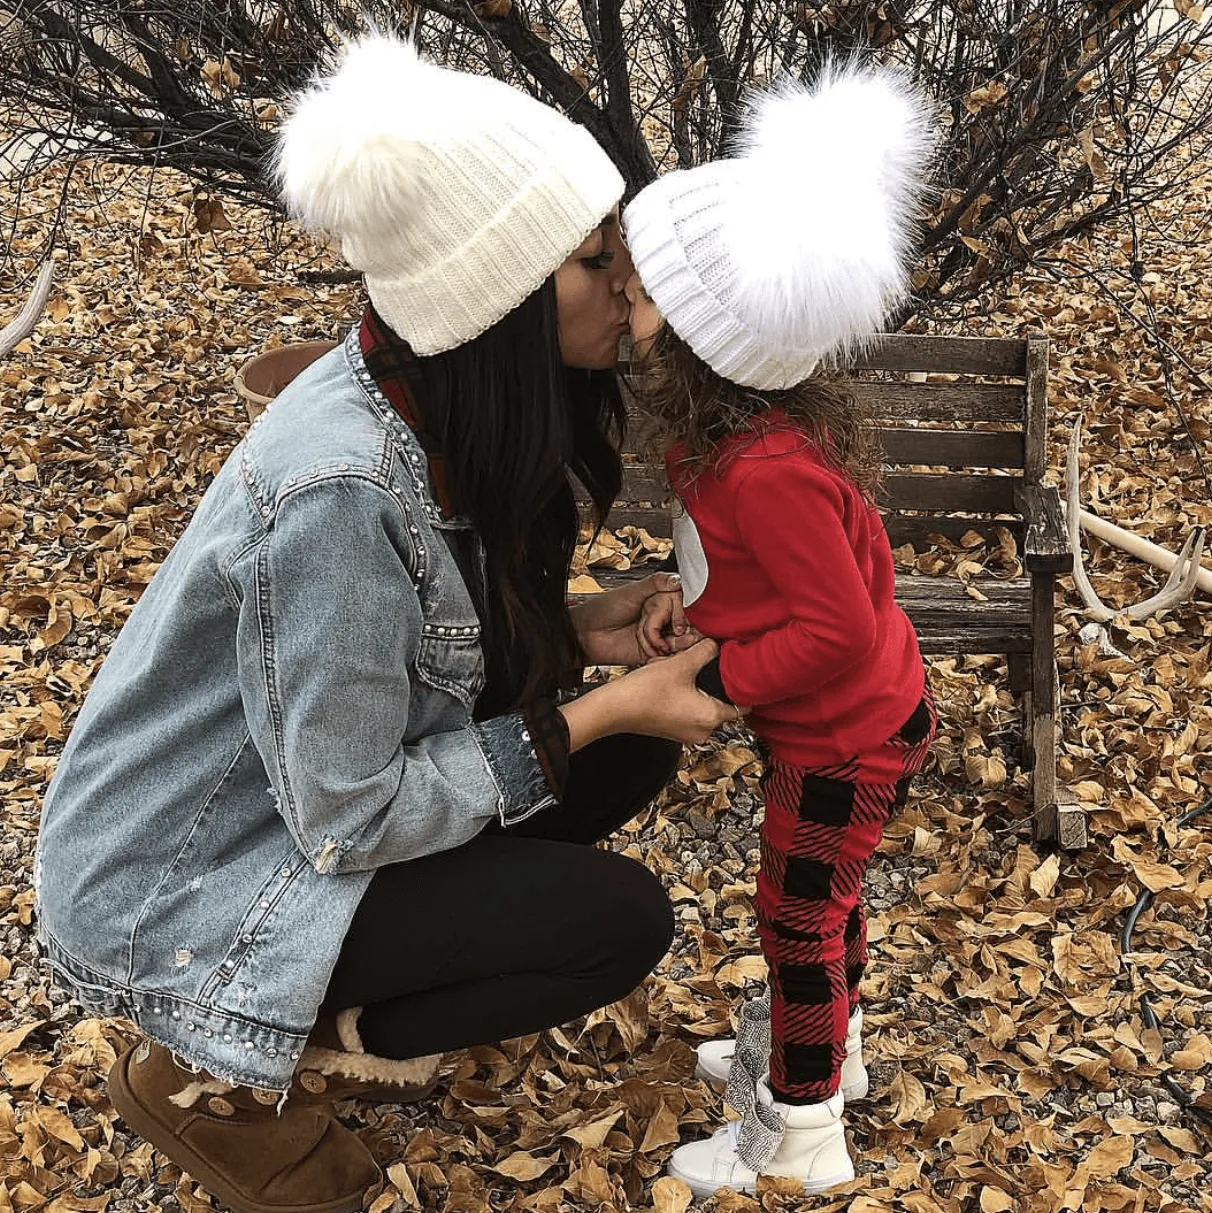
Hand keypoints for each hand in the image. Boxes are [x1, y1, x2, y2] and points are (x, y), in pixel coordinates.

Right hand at [559, 639, 738, 748]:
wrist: (613, 710)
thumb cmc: (645, 691)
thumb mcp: (680, 664)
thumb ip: (705, 652)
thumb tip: (717, 644)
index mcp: (711, 717)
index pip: (742, 706)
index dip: (741, 688)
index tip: (737, 674)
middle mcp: (703, 731)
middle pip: (722, 705)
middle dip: (713, 685)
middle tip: (701, 668)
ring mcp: (687, 734)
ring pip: (703, 707)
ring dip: (696, 690)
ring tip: (681, 675)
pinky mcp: (674, 731)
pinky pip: (688, 712)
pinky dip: (684, 698)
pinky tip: (669, 684)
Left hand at [572, 572, 697, 666]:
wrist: (584, 635)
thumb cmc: (602, 609)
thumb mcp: (630, 592)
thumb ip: (656, 584)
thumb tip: (678, 578)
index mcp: (659, 599)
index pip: (685, 603)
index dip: (685, 611)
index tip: (681, 617)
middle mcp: (661, 617)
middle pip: (687, 623)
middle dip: (679, 628)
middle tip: (671, 631)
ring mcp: (659, 635)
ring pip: (681, 641)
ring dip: (672, 643)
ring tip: (660, 643)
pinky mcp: (653, 653)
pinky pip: (669, 656)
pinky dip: (666, 655)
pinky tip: (657, 651)